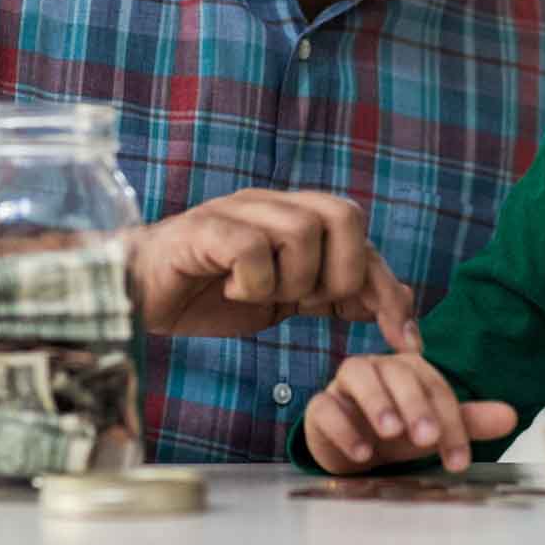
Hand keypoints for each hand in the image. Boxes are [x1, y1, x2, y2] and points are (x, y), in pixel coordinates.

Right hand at [128, 190, 419, 349]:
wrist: (137, 294)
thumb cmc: (210, 292)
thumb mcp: (284, 299)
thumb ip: (333, 292)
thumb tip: (395, 300)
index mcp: (295, 216)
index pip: (363, 236)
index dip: (389, 289)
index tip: (406, 340)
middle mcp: (272, 204)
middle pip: (344, 214)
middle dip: (341, 274)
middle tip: (309, 304)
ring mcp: (237, 210)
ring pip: (302, 230)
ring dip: (293, 280)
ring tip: (264, 296)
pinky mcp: (203, 228)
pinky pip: (251, 247)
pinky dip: (253, 281)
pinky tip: (233, 290)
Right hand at [303, 352, 517, 473]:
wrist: (349, 448)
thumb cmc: (394, 433)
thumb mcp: (432, 430)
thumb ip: (468, 421)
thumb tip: (511, 416)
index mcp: (409, 369)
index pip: (435, 386)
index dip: (450, 421)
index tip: (459, 460)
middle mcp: (378, 368)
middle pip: (398, 373)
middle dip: (415, 405)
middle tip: (427, 438)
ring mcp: (345, 385)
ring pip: (359, 376)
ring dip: (377, 404)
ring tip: (391, 433)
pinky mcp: (321, 407)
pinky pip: (326, 407)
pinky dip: (343, 427)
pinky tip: (361, 451)